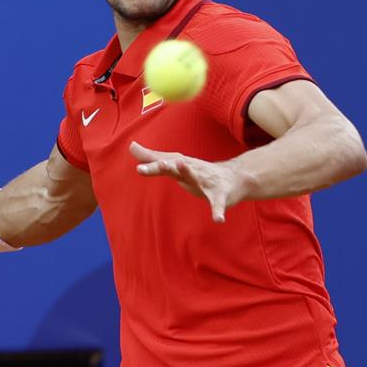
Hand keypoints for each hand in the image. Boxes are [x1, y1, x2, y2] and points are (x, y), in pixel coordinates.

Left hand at [129, 141, 255, 222]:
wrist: (235, 177)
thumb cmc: (198, 171)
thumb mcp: (175, 164)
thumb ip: (152, 157)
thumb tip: (131, 146)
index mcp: (181, 165)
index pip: (162, 161)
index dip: (150, 162)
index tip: (135, 159)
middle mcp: (192, 170)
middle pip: (177, 166)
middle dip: (167, 164)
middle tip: (160, 163)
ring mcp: (206, 181)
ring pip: (196, 176)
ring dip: (189, 171)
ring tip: (182, 165)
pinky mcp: (221, 194)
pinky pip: (218, 203)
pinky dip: (218, 211)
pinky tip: (218, 219)